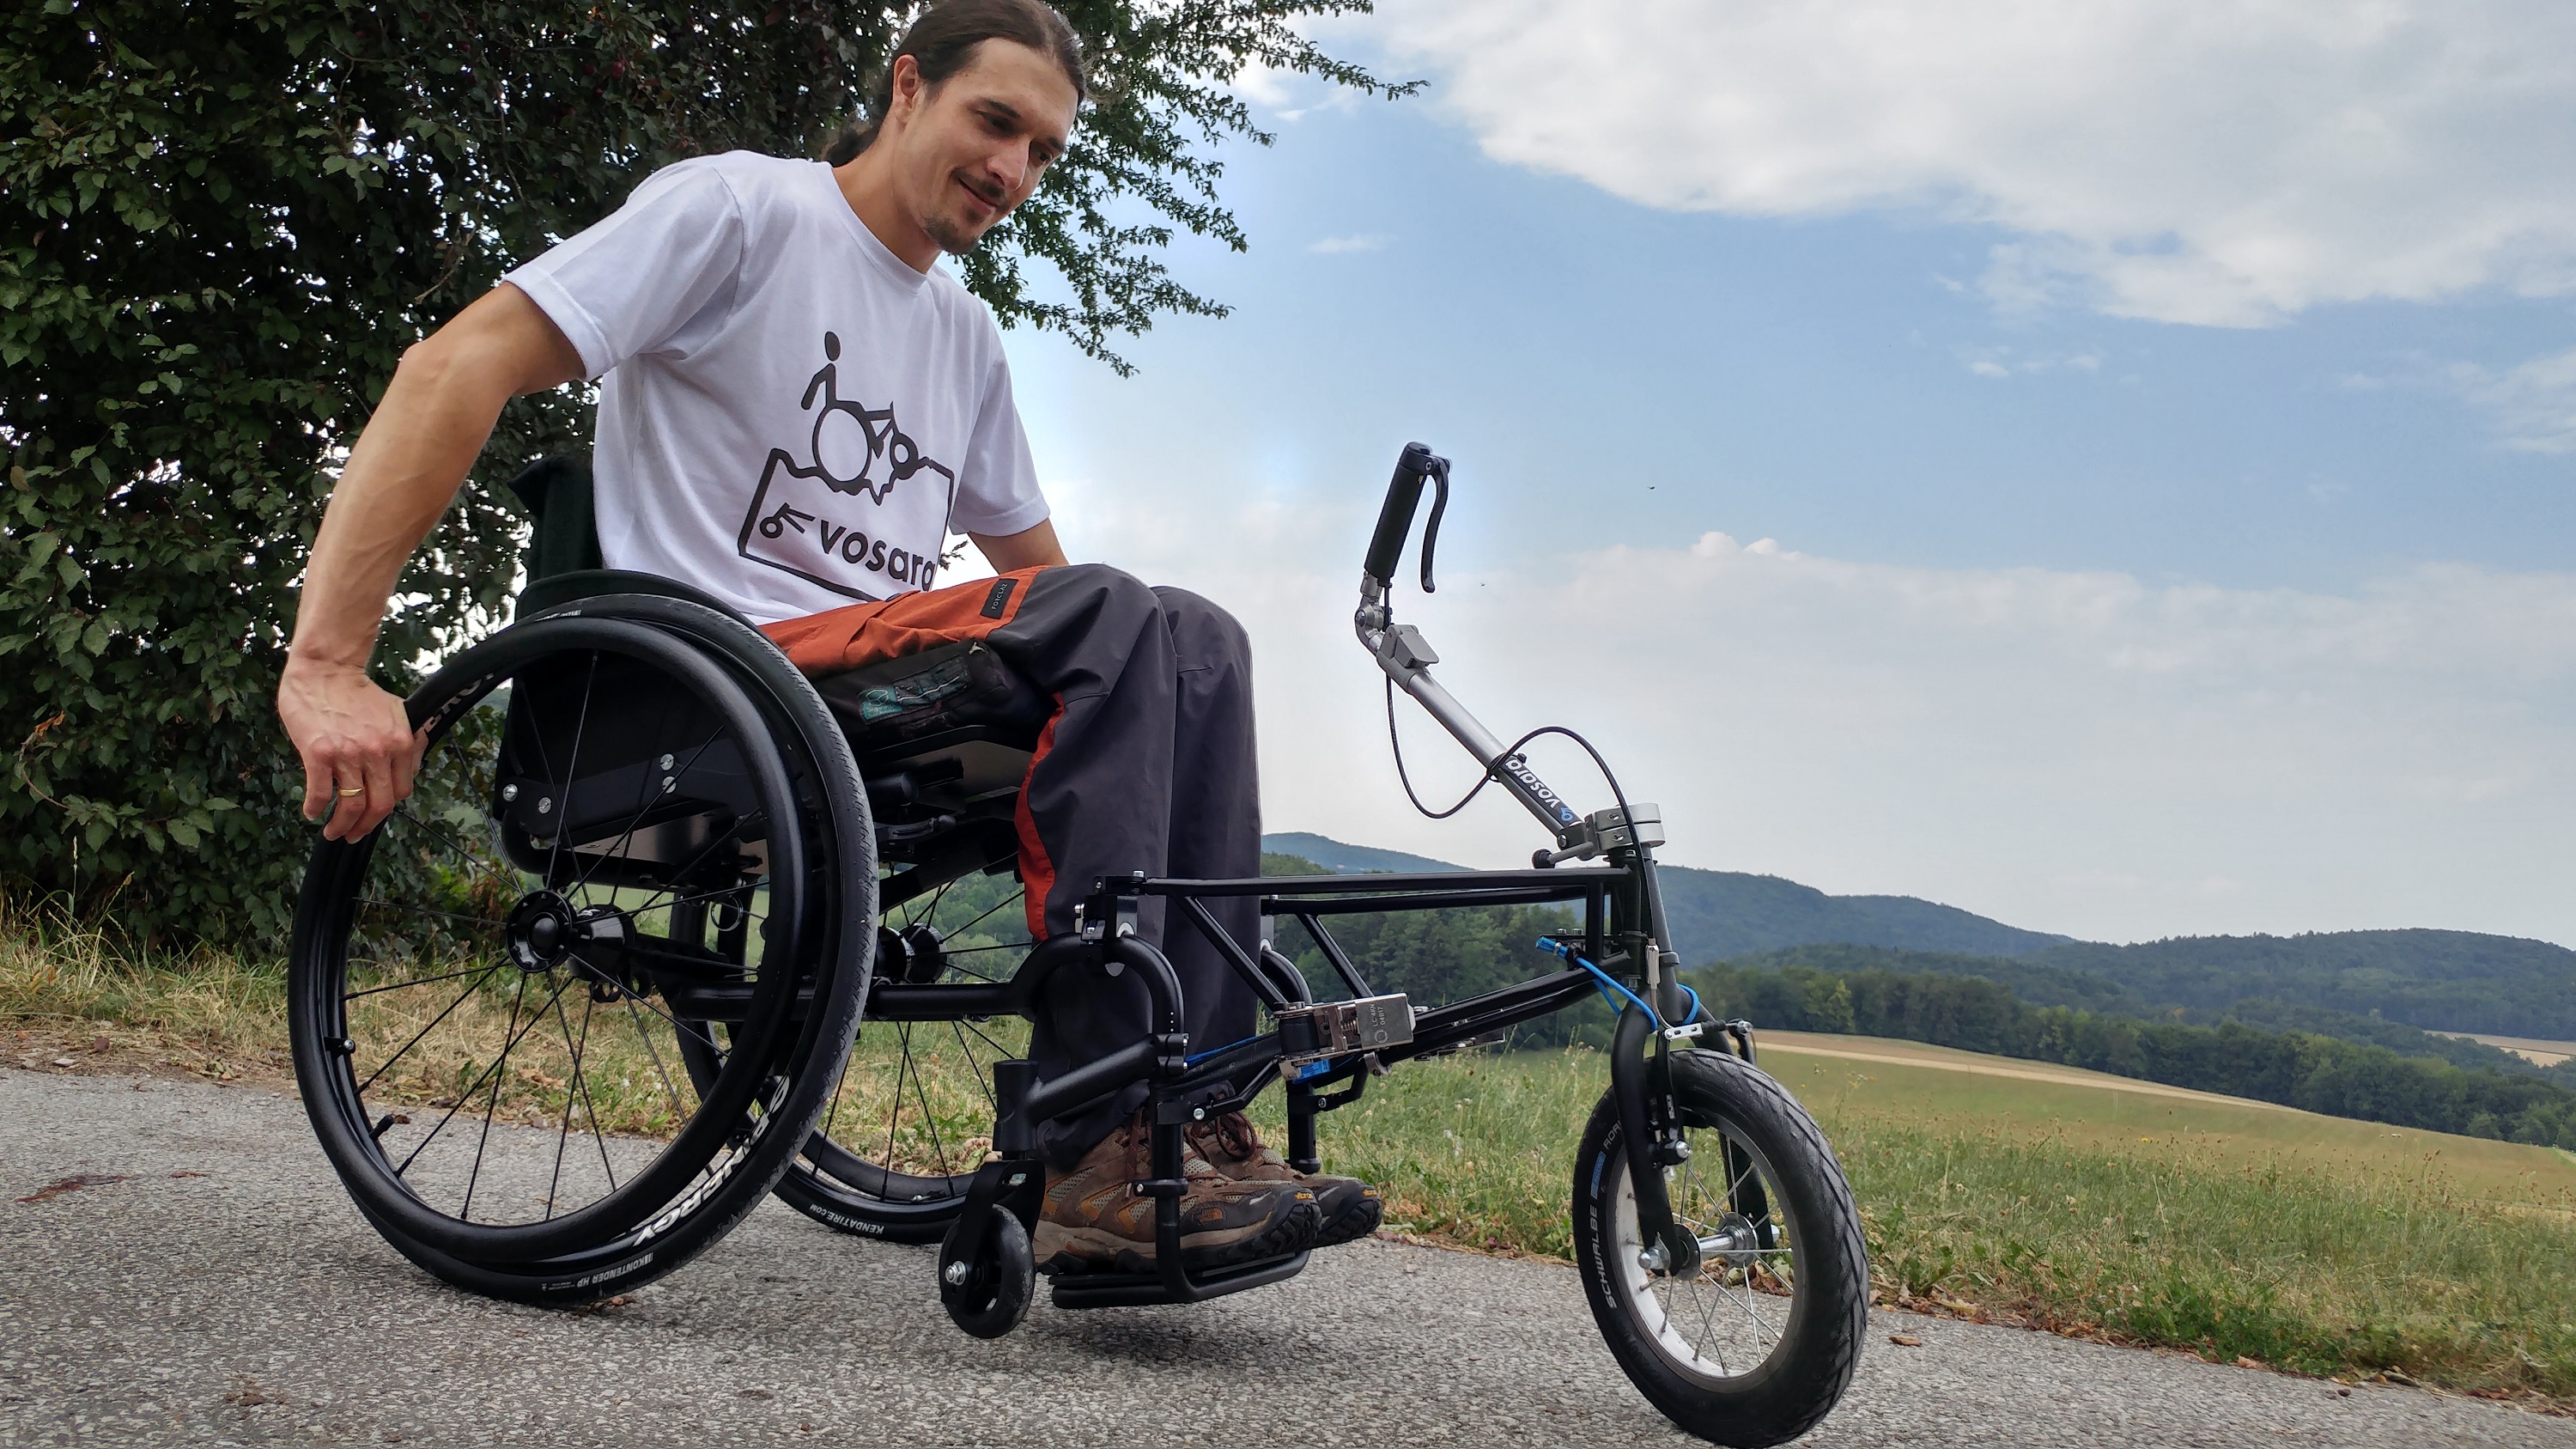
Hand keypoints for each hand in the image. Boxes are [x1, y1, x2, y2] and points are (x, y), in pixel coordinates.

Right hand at [278, 656, 424, 840]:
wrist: (325, 670)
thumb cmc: (357, 692)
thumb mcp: (396, 713)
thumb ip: (407, 741)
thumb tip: (412, 769)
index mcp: (401, 743)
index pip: (401, 791)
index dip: (386, 808)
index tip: (374, 814)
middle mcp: (379, 752)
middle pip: (379, 805)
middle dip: (365, 827)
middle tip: (353, 835)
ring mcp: (349, 755)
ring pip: (352, 806)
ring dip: (341, 826)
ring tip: (333, 832)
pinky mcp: (320, 754)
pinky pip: (320, 793)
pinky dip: (315, 809)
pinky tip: (311, 813)